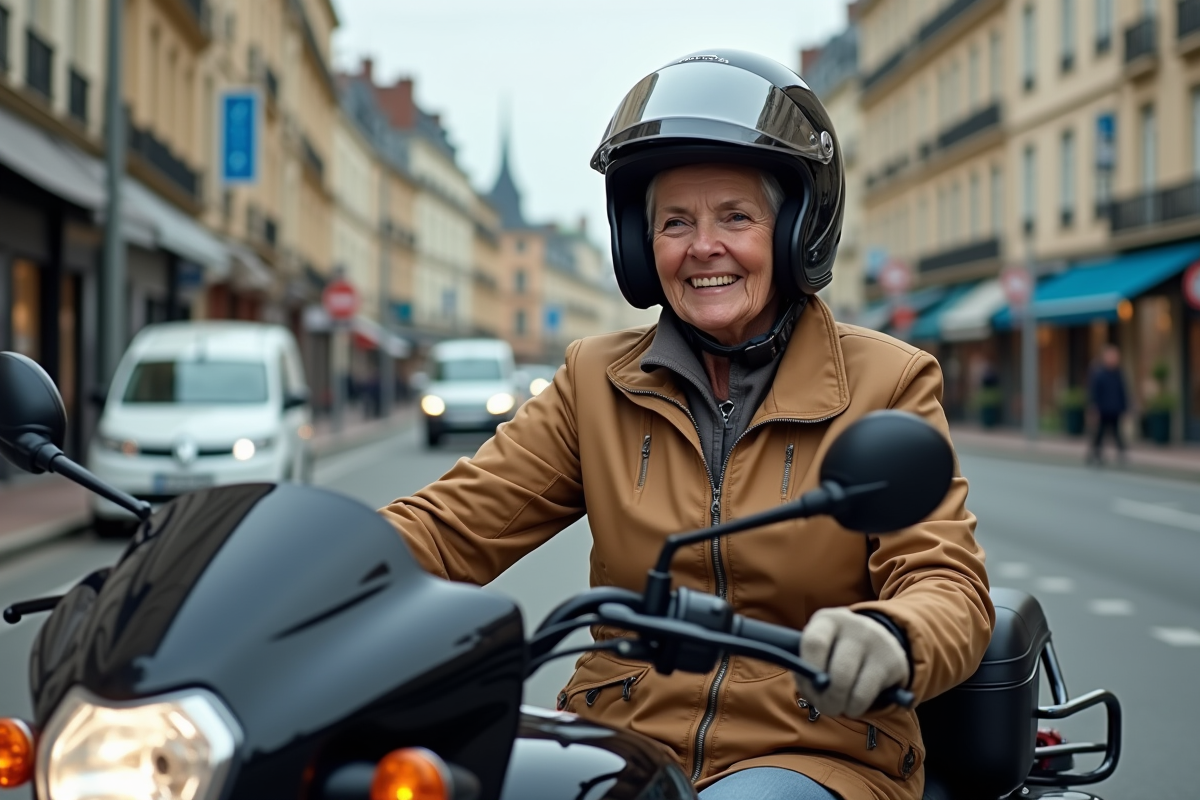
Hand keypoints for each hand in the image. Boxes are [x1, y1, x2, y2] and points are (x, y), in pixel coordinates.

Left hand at [794, 607, 908, 718]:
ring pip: (851, 685)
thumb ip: (807, 668)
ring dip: (840, 704)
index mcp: (827, 620)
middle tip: (825, 707)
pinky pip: (865, 695)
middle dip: (827, 697)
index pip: (814, 642)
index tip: (808, 684)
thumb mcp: (818, 651)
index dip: (807, 669)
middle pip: (838, 670)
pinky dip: (855, 707)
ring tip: (838, 706)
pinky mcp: (892, 660)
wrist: (877, 643)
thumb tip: (811, 687)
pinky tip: (853, 704)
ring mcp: (876, 641)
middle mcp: (853, 626)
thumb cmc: (834, 652)